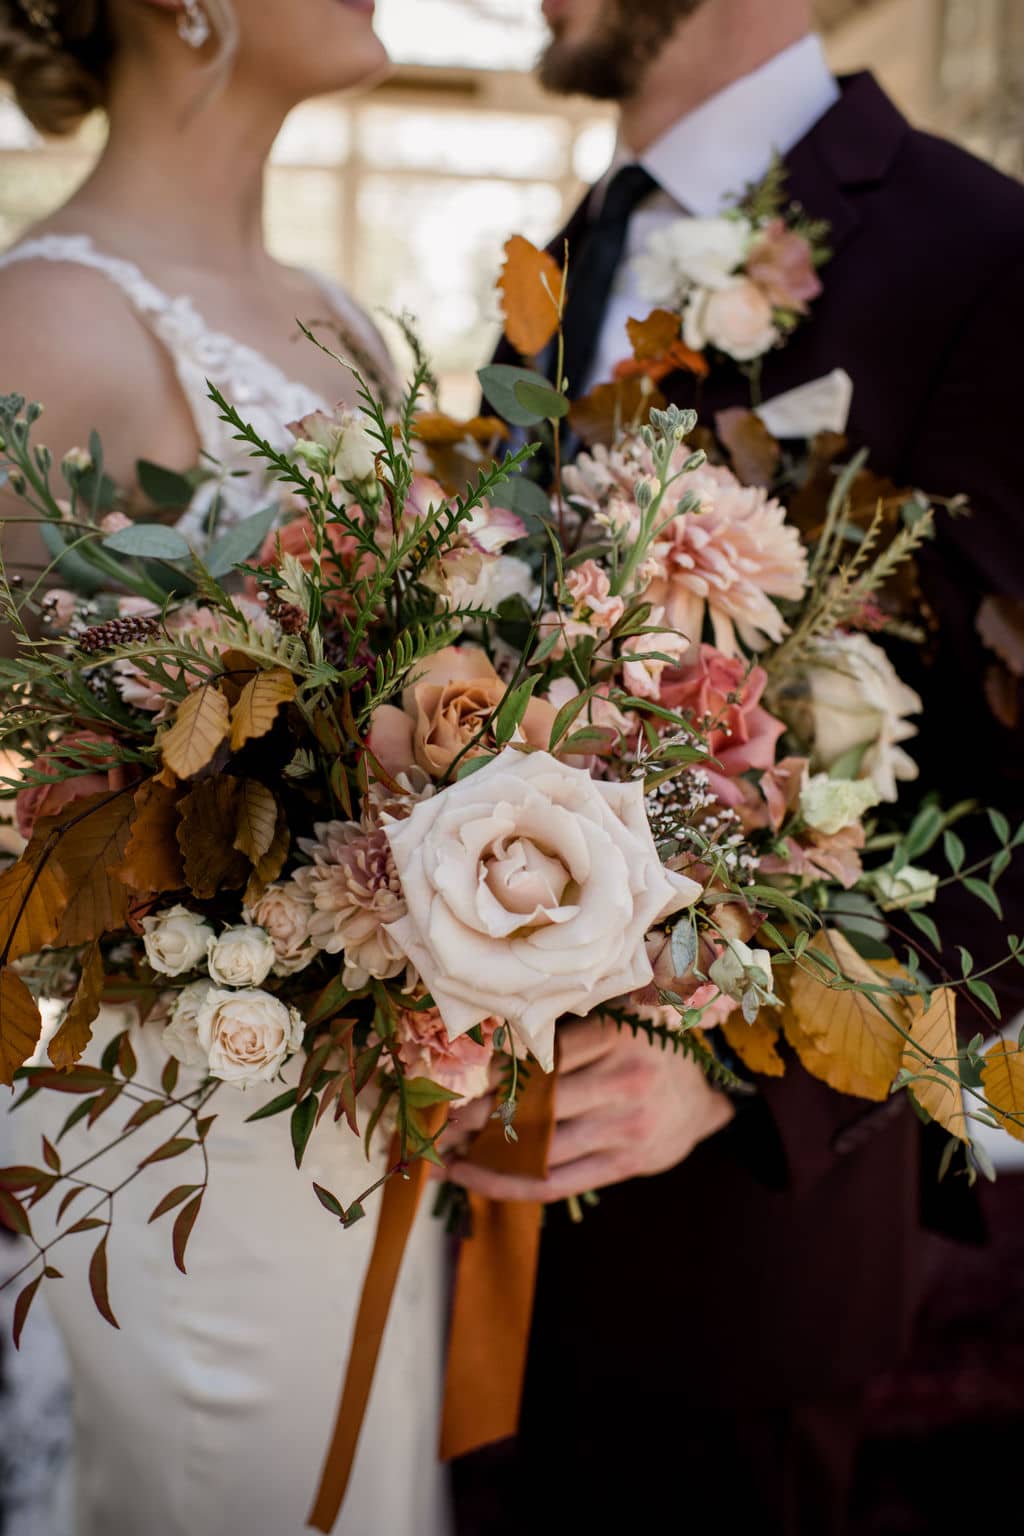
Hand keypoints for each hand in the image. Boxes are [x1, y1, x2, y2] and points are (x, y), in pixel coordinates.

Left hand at [443, 1014, 734, 1203]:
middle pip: (534, 1107)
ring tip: (446, 1159)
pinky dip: (511, 1185)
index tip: (455, 1089)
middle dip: (477, 1122)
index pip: (539, 1063)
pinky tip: (478, 1181)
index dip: (492, 1079)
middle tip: (437, 1129)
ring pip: (541, 1149)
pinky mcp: (625, 1165)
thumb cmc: (644, 1054)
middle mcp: (622, 1082)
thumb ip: (563, 1039)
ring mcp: (625, 1128)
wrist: (704, 1097)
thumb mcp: (612, 1027)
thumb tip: (492, 1063)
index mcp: (614, 1038)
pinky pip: (557, 1183)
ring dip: (485, 1158)